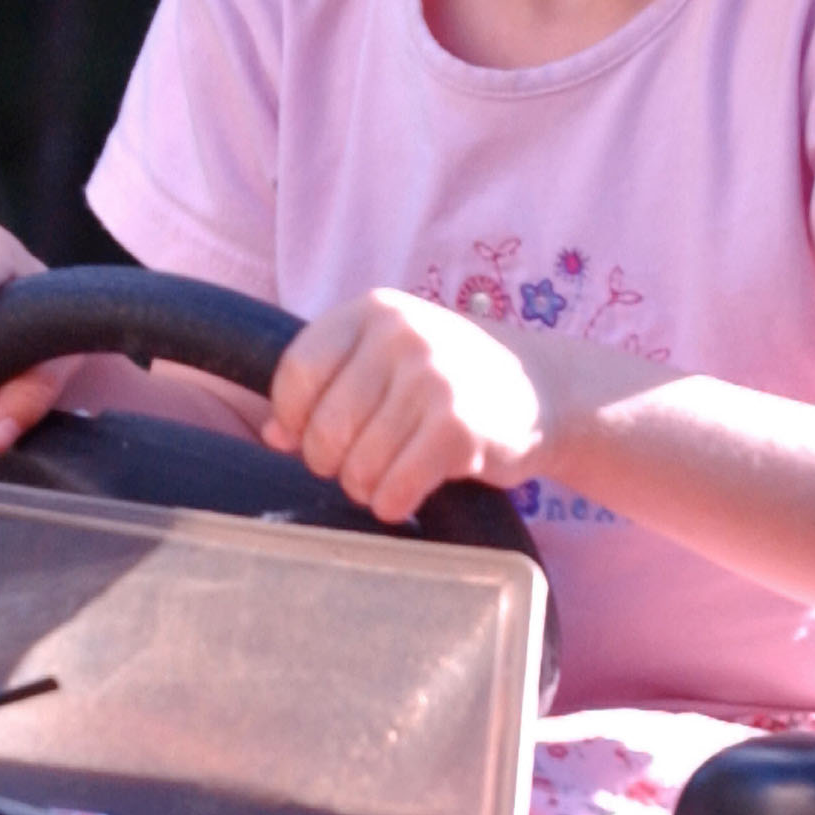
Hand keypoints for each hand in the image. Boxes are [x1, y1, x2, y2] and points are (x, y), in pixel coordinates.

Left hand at [259, 287, 566, 523]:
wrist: (543, 389)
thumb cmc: (448, 378)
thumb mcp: (388, 360)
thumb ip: (329, 385)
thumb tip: (272, 435)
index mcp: (373, 310)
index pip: (298, 371)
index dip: (292, 418)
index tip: (307, 437)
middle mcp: (402, 336)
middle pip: (325, 426)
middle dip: (330, 462)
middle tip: (355, 465)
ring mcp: (433, 379)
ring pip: (358, 465)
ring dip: (364, 487)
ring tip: (384, 479)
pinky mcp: (460, 428)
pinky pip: (396, 487)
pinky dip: (392, 503)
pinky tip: (405, 496)